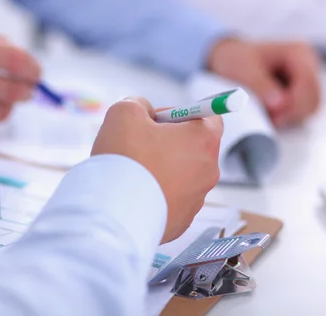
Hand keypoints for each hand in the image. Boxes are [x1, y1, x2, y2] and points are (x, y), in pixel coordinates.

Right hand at [91, 97, 223, 242]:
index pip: (211, 117)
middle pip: (194, 147)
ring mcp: (196, 200)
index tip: (162, 118)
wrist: (114, 216)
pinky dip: (156, 193)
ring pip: (181, 174)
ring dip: (161, 168)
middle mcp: (208, 172)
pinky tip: (133, 193)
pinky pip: (171, 199)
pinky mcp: (182, 222)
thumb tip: (143, 112)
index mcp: (203, 141)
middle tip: (139, 142)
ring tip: (132, 172)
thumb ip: (139, 104)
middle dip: (168, 141)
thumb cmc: (125, 161)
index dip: (184, 113)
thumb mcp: (125, 113)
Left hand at [207, 38, 320, 126]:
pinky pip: (303, 110)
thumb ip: (261, 86)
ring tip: (268, 114)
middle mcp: (309, 64)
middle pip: (313, 97)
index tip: (275, 115)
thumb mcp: (243, 69)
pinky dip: (289, 115)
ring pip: (311, 107)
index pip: (308, 82)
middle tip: (270, 118)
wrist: (232, 58)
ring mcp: (308, 79)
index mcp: (298, 52)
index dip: (294, 102)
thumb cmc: (238, 59)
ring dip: (291, 115)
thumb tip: (279, 105)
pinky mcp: (302, 92)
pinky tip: (272, 113)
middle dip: (292, 112)